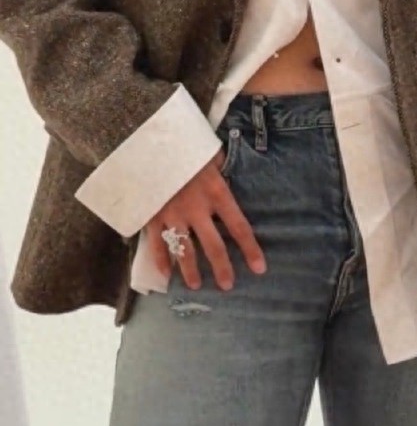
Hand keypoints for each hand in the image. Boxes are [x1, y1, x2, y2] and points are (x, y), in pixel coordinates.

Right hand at [146, 148, 266, 290]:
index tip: (259, 268)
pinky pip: (157, 244)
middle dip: (222, 268)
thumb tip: (225, 169)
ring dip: (191, 271)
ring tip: (195, 286)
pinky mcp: (152, 216)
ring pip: (185, 251)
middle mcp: (197, 209)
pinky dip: (161, 260)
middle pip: (214, 246)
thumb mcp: (209, 151)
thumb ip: (218, 166)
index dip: (250, 249)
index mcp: (217, 192)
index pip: (239, 226)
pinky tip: (165, 274)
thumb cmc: (185, 143)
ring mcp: (173, 215)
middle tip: (227, 285)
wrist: (148, 140)